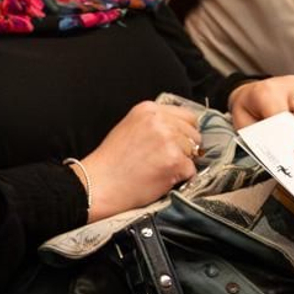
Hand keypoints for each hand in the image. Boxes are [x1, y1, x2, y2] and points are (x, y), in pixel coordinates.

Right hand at [82, 101, 201, 219]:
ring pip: (194, 152)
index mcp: (148, 109)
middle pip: (194, 133)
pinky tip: (161, 178)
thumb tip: (181, 131)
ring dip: (183, 163)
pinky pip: (191, 170)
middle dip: (185, 148)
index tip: (175, 143)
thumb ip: (155, 124)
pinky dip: (181, 178)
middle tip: (164, 159)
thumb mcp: (130, 128)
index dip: (183, 132)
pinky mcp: (174, 160)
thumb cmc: (111, 162)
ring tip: (159, 169)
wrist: (99, 184)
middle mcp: (160, 120)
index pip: (187, 116)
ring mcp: (168, 140)